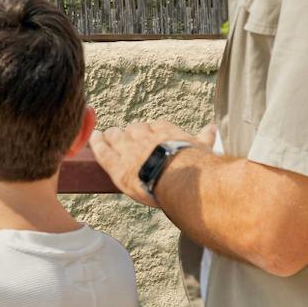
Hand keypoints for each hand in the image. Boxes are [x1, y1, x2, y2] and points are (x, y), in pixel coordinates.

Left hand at [90, 120, 204, 208]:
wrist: (181, 180)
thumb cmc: (196, 167)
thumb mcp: (203, 148)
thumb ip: (205, 138)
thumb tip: (213, 127)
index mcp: (166, 133)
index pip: (156, 126)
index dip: (150, 130)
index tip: (148, 133)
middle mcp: (146, 137)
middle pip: (134, 129)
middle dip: (130, 133)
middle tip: (126, 136)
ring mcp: (130, 150)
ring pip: (117, 137)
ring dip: (113, 136)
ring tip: (109, 136)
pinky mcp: (117, 166)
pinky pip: (103, 150)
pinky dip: (97, 143)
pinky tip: (94, 137)